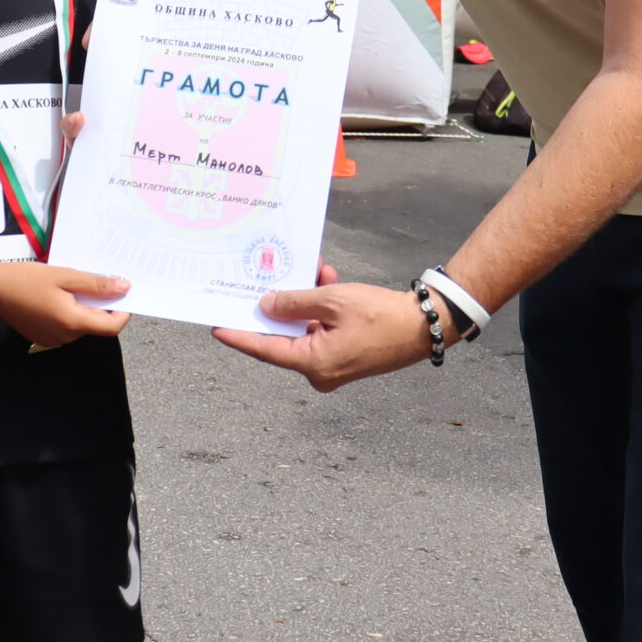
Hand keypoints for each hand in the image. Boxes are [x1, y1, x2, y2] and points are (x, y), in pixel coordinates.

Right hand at [0, 260, 128, 347]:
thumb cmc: (26, 280)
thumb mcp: (65, 276)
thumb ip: (96, 285)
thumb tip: (124, 289)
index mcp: (73, 323)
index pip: (111, 327)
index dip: (123, 311)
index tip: (123, 293)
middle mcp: (65, 337)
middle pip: (95, 324)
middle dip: (100, 304)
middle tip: (93, 280)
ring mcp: (53, 340)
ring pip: (80, 324)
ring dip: (83, 307)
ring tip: (70, 285)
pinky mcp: (43, 337)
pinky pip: (66, 326)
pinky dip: (69, 312)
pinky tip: (57, 295)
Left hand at [214, 269, 446, 391]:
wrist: (425, 326)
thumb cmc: (380, 315)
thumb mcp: (332, 301)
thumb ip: (294, 302)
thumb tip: (267, 305)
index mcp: (313, 364)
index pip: (264, 349)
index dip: (239, 335)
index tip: (215, 327)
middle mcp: (320, 372)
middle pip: (286, 335)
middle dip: (282, 303)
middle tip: (267, 278)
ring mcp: (333, 366)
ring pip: (306, 328)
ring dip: (308, 299)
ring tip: (315, 270)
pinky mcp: (346, 356)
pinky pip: (323, 330)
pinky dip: (323, 308)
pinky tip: (328, 280)